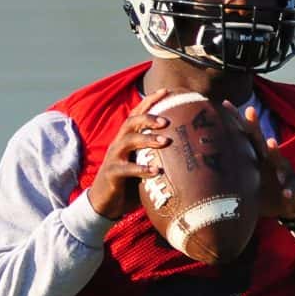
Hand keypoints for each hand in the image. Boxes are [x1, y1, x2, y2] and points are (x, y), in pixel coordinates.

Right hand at [87, 88, 171, 220]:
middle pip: (131, 122)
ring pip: (128, 141)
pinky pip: (126, 169)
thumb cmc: (130, 184)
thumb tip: (189, 152)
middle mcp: (119, 143)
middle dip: (149, 118)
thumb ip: (158, 157)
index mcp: (127, 138)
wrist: (105, 203)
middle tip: (167, 121)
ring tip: (165, 142)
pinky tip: (156, 172)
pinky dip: (141, 169)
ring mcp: (114, 158)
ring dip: (147, 139)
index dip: (149, 101)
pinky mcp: (112, 174)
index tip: (167, 91)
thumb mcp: (144, 165)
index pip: (137, 114)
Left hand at [223, 100, 294, 220]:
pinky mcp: (293, 190)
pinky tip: (286, 192)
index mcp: (257, 158)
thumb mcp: (248, 181)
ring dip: (274, 151)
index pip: (245, 136)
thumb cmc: (265, 190)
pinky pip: (292, 190)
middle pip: (261, 141)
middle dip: (255, 127)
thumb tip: (198, 167)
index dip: (236, 120)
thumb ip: (230, 172)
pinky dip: (289, 190)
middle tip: (249, 111)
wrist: (293, 204)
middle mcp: (269, 161)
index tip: (224, 104)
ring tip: (269, 142)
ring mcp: (283, 174)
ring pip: (279, 161)